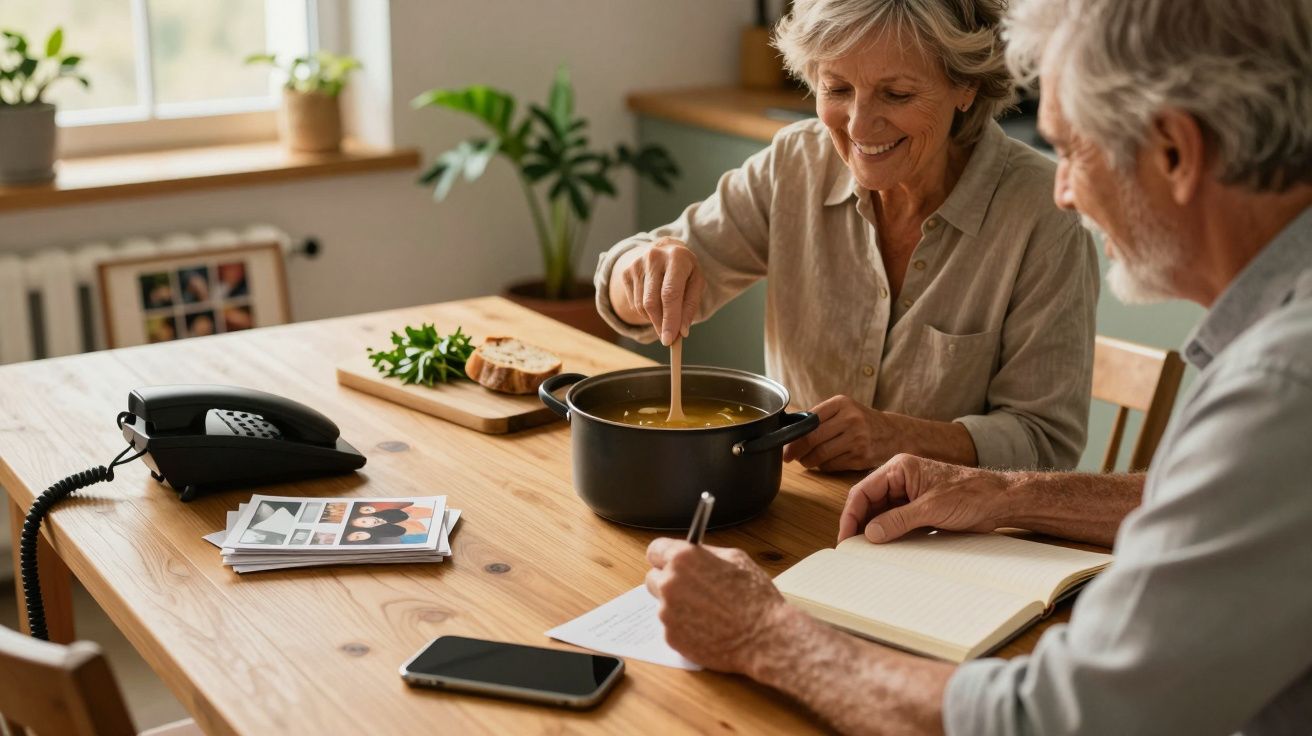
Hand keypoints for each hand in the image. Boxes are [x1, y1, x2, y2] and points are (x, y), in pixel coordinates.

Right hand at [614, 238, 704, 345]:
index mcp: (676, 258)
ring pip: (642, 305)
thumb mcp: (696, 282)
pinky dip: (646, 312)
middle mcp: (653, 258)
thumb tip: (682, 331)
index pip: (670, 294)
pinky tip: (655, 304)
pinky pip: (635, 303)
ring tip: (666, 315)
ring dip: (654, 319)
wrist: (665, 249)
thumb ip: (690, 306)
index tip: (669, 340)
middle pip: (652, 302)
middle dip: (660, 325)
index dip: (669, 319)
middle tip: (668, 339)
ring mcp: (636, 264)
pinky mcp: (626, 273)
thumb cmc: (684, 270)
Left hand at [645, 538, 789, 672]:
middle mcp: (669, 584)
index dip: (665, 556)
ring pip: (664, 605)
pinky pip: (672, 627)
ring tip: (709, 612)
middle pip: (653, 578)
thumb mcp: (736, 559)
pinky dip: (685, 627)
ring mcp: (667, 613)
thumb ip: (706, 554)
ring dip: (680, 606)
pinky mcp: (671, 637)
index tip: (670, 562)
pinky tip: (708, 628)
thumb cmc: (755, 598)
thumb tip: (694, 554)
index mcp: (683, 559)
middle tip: (692, 589)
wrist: (763, 637)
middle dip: (669, 581)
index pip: (655, 550)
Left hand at [782, 395, 904, 470]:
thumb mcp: (844, 409)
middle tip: (788, 457)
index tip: (783, 443)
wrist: (894, 433)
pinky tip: (821, 463)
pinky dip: (822, 466)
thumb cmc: (862, 421)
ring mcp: (858, 440)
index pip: (809, 420)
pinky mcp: (861, 458)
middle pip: (812, 438)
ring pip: (821, 455)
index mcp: (842, 403)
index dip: (793, 435)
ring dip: (807, 461)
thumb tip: (790, 429)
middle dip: (795, 450)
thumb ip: (820, 416)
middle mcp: (851, 419)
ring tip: (804, 460)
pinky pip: (832, 465)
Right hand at [838, 454, 1010, 543]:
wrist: (1000, 501)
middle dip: (859, 524)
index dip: (851, 515)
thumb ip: (898, 520)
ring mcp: (909, 495)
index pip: (863, 491)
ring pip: (881, 514)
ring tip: (865, 551)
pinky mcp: (919, 509)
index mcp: (899, 468)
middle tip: (852, 548)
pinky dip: (888, 534)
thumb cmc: (971, 493)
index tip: (845, 536)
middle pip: (869, 503)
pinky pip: (895, 521)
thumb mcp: (931, 508)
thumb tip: (870, 533)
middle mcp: (901, 479)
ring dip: (874, 531)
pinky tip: (884, 548)